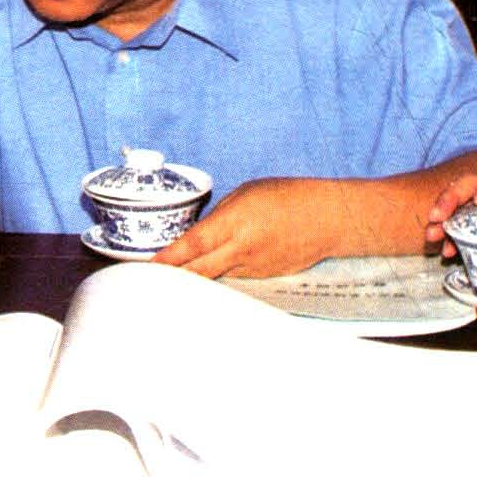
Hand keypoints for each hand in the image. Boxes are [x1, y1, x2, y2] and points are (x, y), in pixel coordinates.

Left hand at [155, 179, 339, 278]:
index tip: (145, 268)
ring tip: (175, 279)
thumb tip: (199, 236)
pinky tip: (216, 271)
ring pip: (214, 279)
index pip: (192, 246)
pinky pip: (234, 279)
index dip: (167, 260)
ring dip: (195, 278)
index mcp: (235, 223)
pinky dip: (221, 275)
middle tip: (147, 283)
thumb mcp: (247, 193)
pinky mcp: (264, 279)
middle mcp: (241, 250)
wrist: (330, 219)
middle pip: (197, 273)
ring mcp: (253, 269)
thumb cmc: (289, 197)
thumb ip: (220, 217)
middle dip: (171, 279)